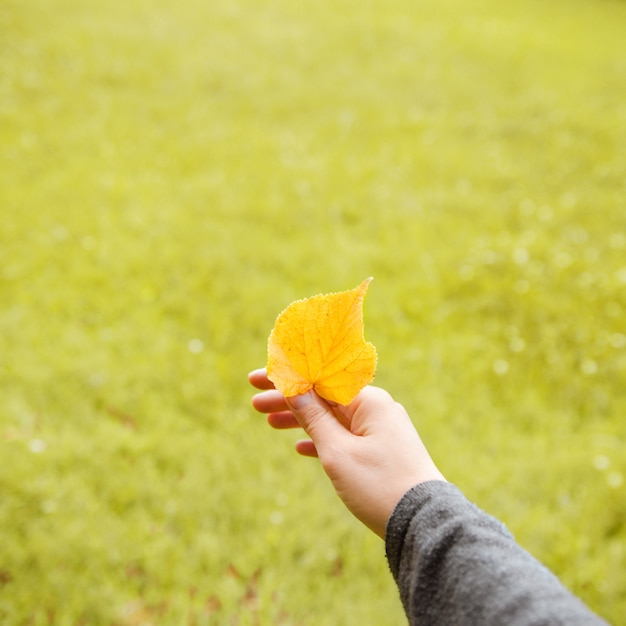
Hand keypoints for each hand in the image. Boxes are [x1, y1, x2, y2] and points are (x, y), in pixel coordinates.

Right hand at [249, 368, 445, 537]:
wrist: (422, 524)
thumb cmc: (379, 485)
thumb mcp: (338, 452)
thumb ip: (314, 419)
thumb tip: (294, 390)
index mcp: (369, 402)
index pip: (320, 380)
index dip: (287, 378)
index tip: (258, 378)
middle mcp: (376, 409)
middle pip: (324, 397)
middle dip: (289, 399)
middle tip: (255, 402)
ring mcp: (380, 430)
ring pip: (332, 418)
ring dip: (301, 420)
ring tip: (269, 422)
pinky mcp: (381, 451)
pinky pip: (345, 438)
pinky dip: (322, 440)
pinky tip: (300, 447)